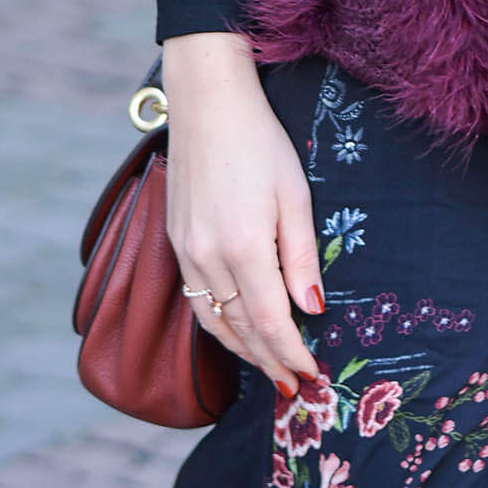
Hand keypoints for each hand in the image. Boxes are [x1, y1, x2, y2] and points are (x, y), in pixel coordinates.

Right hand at [162, 32, 323, 396]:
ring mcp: (186, 250)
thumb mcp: (295, 194)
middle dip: (269, 360)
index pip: (269, 321)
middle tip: (294, 385)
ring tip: (268, 366)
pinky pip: (195, 298)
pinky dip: (218, 323)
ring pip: (213, 320)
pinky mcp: (175, 239)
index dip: (291, 353)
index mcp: (244, 246)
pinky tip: (235, 328)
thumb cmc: (260, 141)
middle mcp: (208, 256)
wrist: (207, 103)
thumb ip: (302, 256)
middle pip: (240, 329)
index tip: (311, 374)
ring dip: (241, 349)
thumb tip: (312, 308)